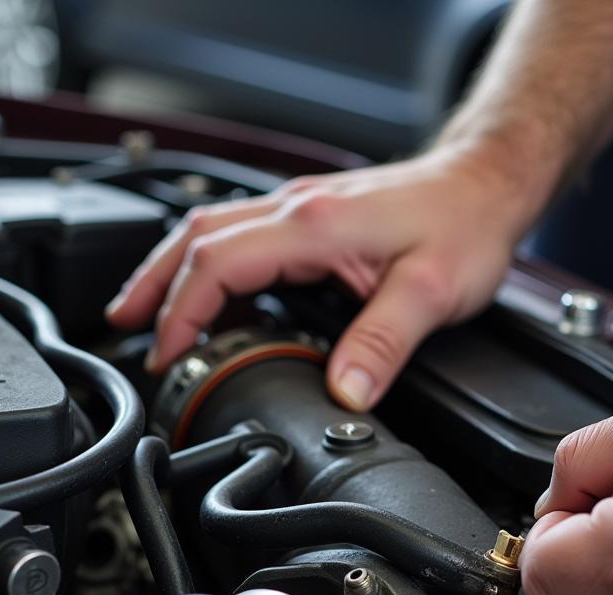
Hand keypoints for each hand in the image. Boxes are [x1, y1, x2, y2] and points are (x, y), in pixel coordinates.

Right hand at [104, 148, 535, 410]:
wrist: (487, 182)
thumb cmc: (465, 225)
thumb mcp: (430, 291)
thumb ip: (382, 345)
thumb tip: (342, 394)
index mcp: (313, 226)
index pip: (217, 265)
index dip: (182, 312)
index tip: (166, 354)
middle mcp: (297, 209)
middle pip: (195, 239)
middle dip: (153, 286)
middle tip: (125, 328)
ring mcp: (301, 208)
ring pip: (211, 230)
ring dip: (171, 269)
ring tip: (144, 311)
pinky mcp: (313, 217)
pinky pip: (240, 235)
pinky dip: (207, 264)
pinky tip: (207, 291)